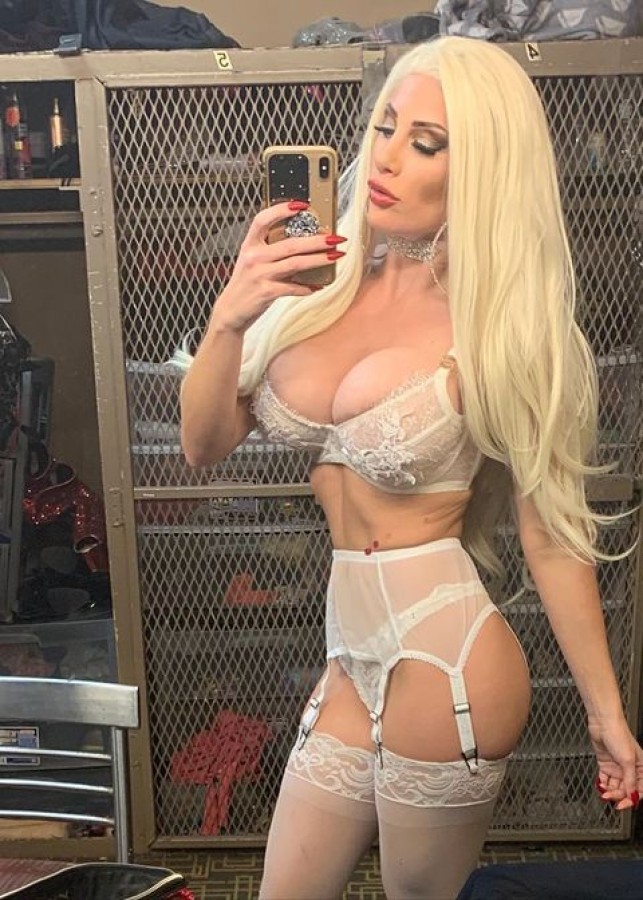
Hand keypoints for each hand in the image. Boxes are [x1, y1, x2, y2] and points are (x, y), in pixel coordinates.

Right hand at [210, 201, 343, 333]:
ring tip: (336, 256)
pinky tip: (318, 285)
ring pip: (296, 263)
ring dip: (320, 259)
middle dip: (317, 240)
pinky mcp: (266, 292)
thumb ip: (271, 251)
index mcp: (250, 245)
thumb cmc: (246, 284)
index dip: (281, 210)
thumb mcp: (253, 261)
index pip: (263, 220)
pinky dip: (308, 287)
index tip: (302, 205)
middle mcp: (254, 257)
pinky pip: (293, 287)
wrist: (231, 311)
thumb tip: (304, 243)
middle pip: (291, 244)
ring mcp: (260, 275)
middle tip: (335, 238)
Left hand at [589, 713, 642, 810]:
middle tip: (610, 797)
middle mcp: (630, 769)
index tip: (623, 805)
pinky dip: (602, 784)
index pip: (639, 790)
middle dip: (618, 795)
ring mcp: (617, 767)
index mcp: (641, 768)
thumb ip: (629, 780)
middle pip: (625, 790)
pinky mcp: (606, 764)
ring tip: (603, 792)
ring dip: (609, 791)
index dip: (631, 799)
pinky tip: (600, 786)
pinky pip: (605, 779)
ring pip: (615, 786)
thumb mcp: (627, 760)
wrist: (602, 723)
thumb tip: (632, 795)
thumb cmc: (619, 735)